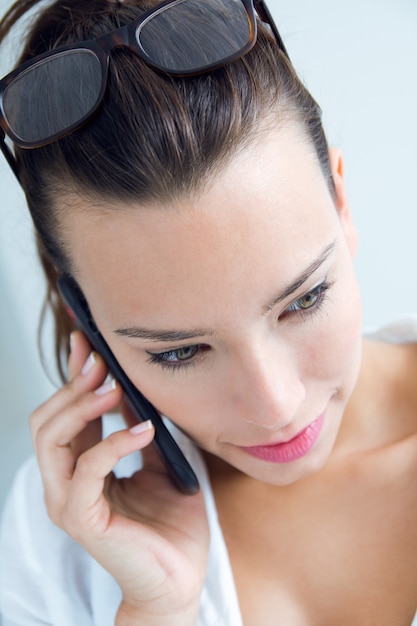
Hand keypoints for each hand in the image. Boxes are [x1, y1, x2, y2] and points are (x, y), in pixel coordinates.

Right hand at [30, 331, 208, 624]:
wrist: (181, 575)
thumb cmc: (172, 522)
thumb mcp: (159, 460)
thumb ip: (138, 427)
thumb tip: (133, 386)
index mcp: (81, 467)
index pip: (64, 412)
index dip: (74, 376)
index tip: (89, 343)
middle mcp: (66, 482)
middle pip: (46, 420)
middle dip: (73, 385)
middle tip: (102, 362)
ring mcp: (68, 501)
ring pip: (51, 440)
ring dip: (81, 406)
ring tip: (114, 388)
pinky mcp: (82, 519)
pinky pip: (87, 470)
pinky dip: (113, 442)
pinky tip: (144, 429)